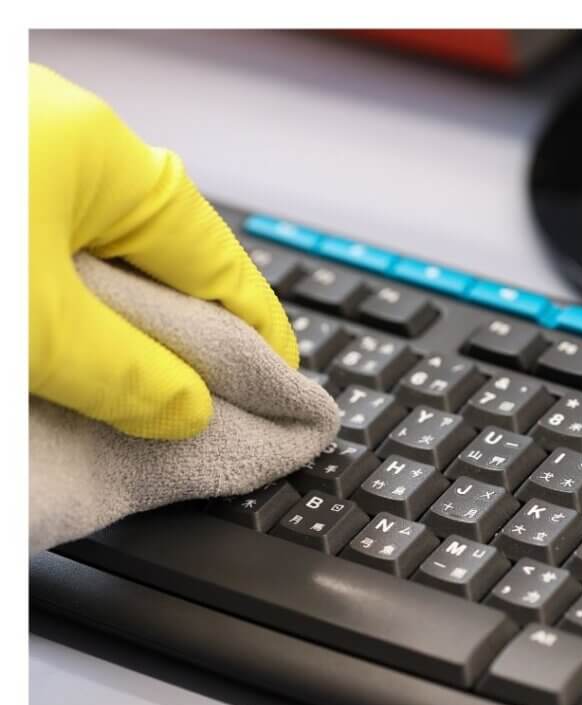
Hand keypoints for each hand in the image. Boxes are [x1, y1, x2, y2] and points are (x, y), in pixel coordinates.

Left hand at [29, 63, 297, 439]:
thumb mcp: (35, 325)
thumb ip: (125, 377)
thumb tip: (187, 411)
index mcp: (111, 160)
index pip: (220, 269)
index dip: (259, 337)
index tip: (280, 384)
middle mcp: (71, 142)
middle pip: (163, 262)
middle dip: (182, 335)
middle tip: (201, 402)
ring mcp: (22, 154)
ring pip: (98, 258)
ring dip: (112, 324)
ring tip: (121, 386)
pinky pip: (46, 249)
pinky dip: (60, 301)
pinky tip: (51, 344)